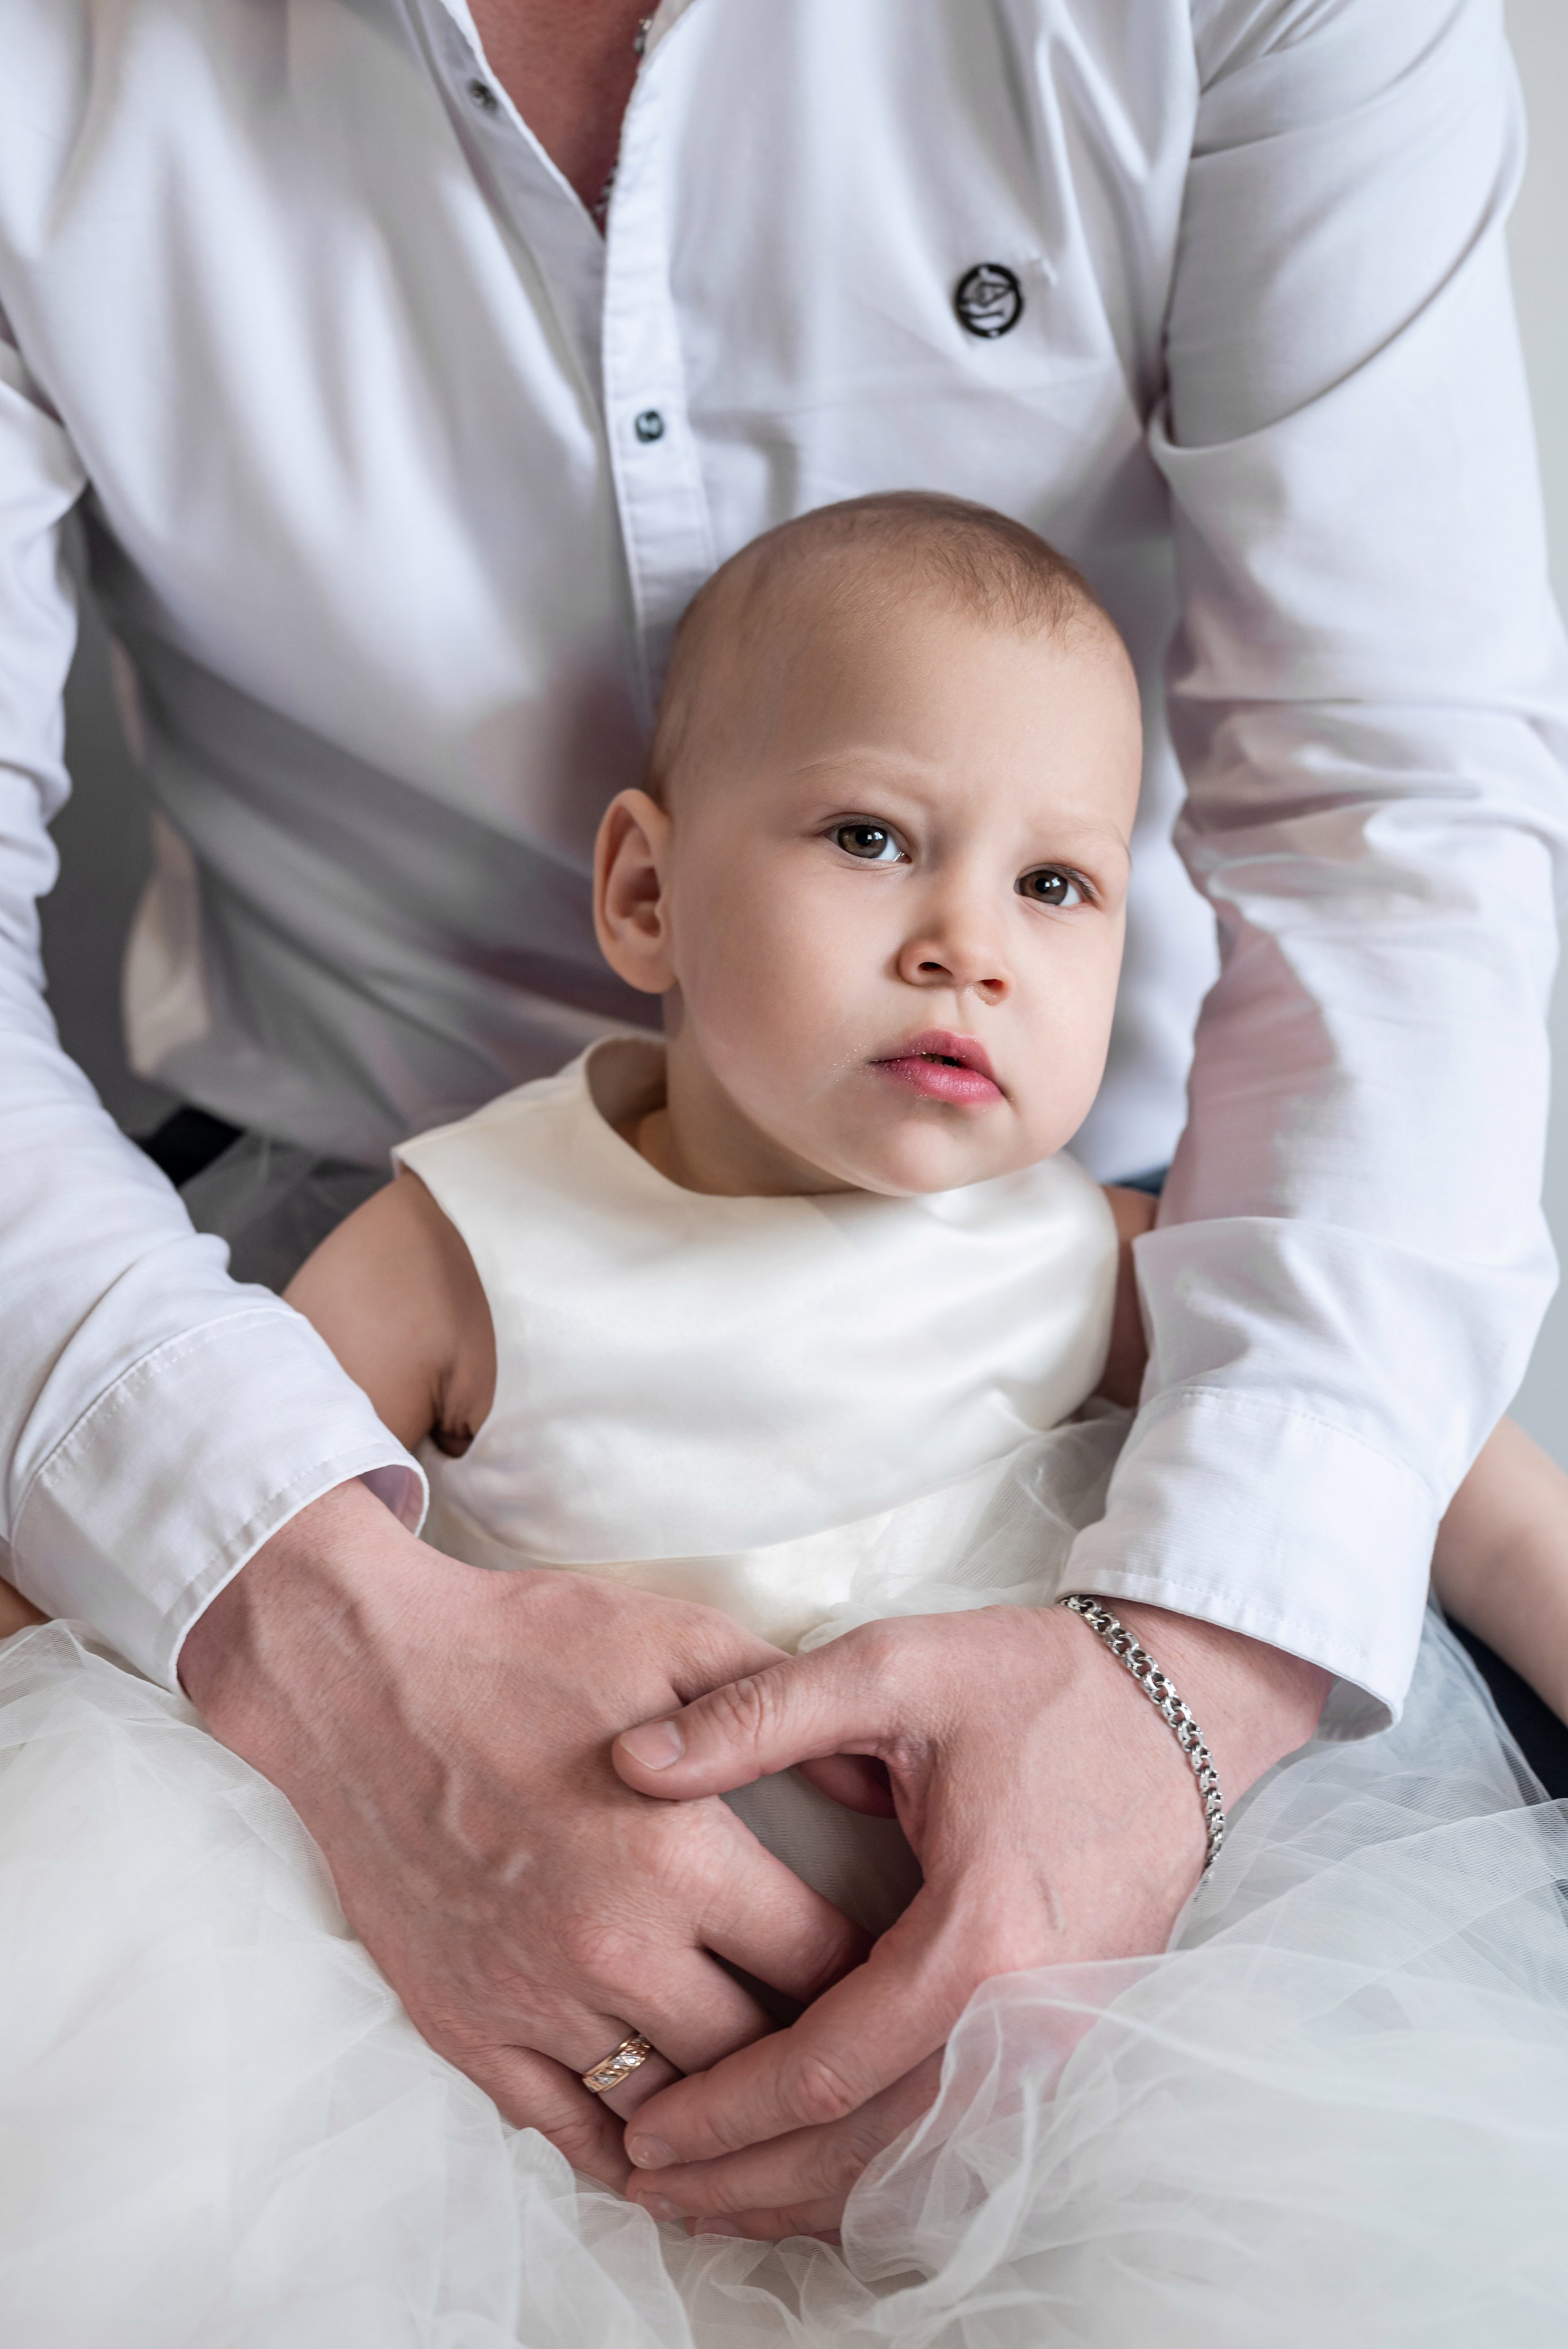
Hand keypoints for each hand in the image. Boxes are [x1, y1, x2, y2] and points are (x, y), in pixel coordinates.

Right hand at [178, 1480, 866, 2188]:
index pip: (823, 1963)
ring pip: (673, 2106)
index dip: (871, 1971)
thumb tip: (876, 1778)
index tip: (889, 1969)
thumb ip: (785, 1707)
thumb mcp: (678, 1638)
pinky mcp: (467, 2026)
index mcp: (681, 1855)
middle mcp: (615, 1945)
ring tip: (774, 2108)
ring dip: (727, 2109)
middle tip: (846, 2046)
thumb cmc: (526, 1646)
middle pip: (760, 2052)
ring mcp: (536, 1997)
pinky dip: (626, 2150)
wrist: (362, 1675)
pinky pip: (566, 2127)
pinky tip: (667, 2148)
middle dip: (812, 2050)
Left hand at [611, 1601, 1329, 2237]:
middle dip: (752, 2181)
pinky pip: (967, 2135)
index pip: (828, 2069)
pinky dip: (881, 2167)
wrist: (1185, 1702)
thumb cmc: (1040, 1682)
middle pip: (872, 2150)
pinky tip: (813, 2170)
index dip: (726, 2110)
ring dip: (811, 2191)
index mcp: (980, 1940)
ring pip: (921, 2161)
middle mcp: (1031, 2017)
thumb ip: (757, 1718)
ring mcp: (1064, 2040)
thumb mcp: (890, 1668)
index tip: (641, 2130)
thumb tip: (631, 1759)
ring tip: (709, 2199)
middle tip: (646, 2186)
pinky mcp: (1075, 2037)